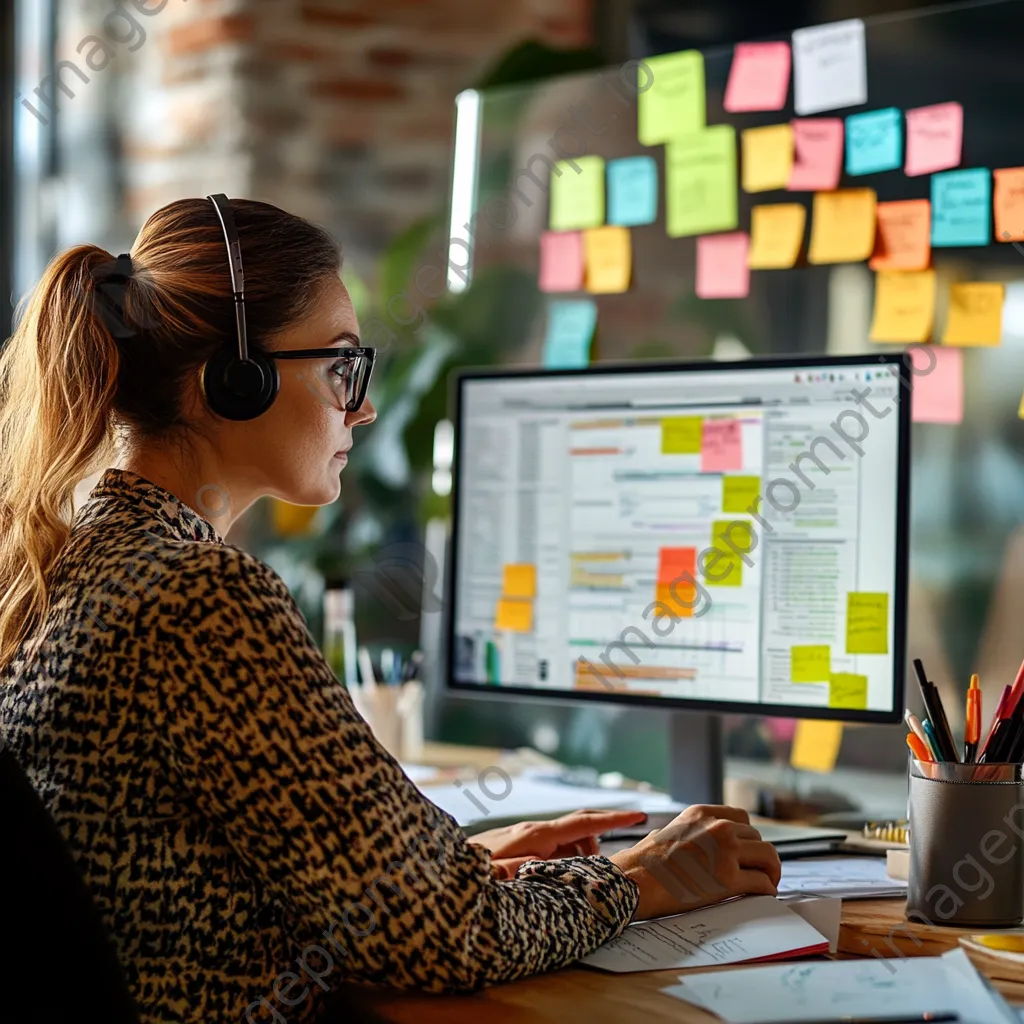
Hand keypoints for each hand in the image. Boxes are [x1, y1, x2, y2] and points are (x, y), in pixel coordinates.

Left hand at [471, 809, 649, 876]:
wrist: (441, 867)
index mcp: (535, 836)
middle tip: (597, 871)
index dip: (614, 818)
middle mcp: (532, 830)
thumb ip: (525, 866)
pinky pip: (550, 846)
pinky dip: (561, 858)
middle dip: (596, 842)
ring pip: (565, 840)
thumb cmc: (468, 874)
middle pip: (578, 828)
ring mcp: (524, 835)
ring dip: (577, 854)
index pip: (583, 821)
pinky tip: (553, 877)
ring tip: (571, 881)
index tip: (639, 814)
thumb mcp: (498, 876)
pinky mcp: (516, 843)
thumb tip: (549, 863)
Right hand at [609, 804, 780, 920]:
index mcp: (702, 814)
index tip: (747, 851)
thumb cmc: (645, 861)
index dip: (748, 837)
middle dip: (759, 856)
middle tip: (758, 871)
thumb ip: (692, 832)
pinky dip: (767, 890)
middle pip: (758, 839)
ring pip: (769, 857)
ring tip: (766, 882)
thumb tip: (700, 844)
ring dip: (770, 871)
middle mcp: (718, 827)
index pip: (742, 818)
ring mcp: (725, 852)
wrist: (635, 879)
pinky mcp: (728, 880)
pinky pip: (763, 883)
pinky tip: (762, 894)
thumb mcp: (670, 830)